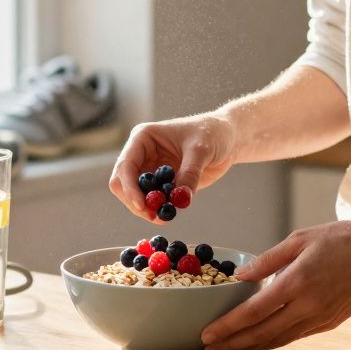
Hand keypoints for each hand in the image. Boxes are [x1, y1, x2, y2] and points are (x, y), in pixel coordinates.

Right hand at [108, 114, 236, 221]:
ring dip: (147, 208)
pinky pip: (153, 200)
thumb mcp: (201, 150)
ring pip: (136, 195)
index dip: (130, 187)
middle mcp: (141, 154)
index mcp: (143, 138)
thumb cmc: (211, 133)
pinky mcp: (162, 184)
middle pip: (123, 183)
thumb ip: (190, 174)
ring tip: (166, 216)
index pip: (126, 165)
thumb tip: (179, 199)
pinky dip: (159, 209)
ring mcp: (150, 170)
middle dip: (135, 201)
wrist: (226, 138)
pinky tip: (172, 210)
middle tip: (154, 216)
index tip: (142, 206)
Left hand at [200, 218, 350, 349]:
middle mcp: (308, 306)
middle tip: (209, 348)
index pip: (254, 312)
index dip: (228, 326)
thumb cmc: (344, 239)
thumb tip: (241, 276)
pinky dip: (275, 341)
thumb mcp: (301, 239)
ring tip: (229, 349)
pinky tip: (261, 341)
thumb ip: (268, 260)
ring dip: (251, 347)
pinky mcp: (331, 322)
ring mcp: (321, 318)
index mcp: (297, 282)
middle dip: (233, 344)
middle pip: (262, 334)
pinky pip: (296, 337)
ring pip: (279, 340)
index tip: (208, 333)